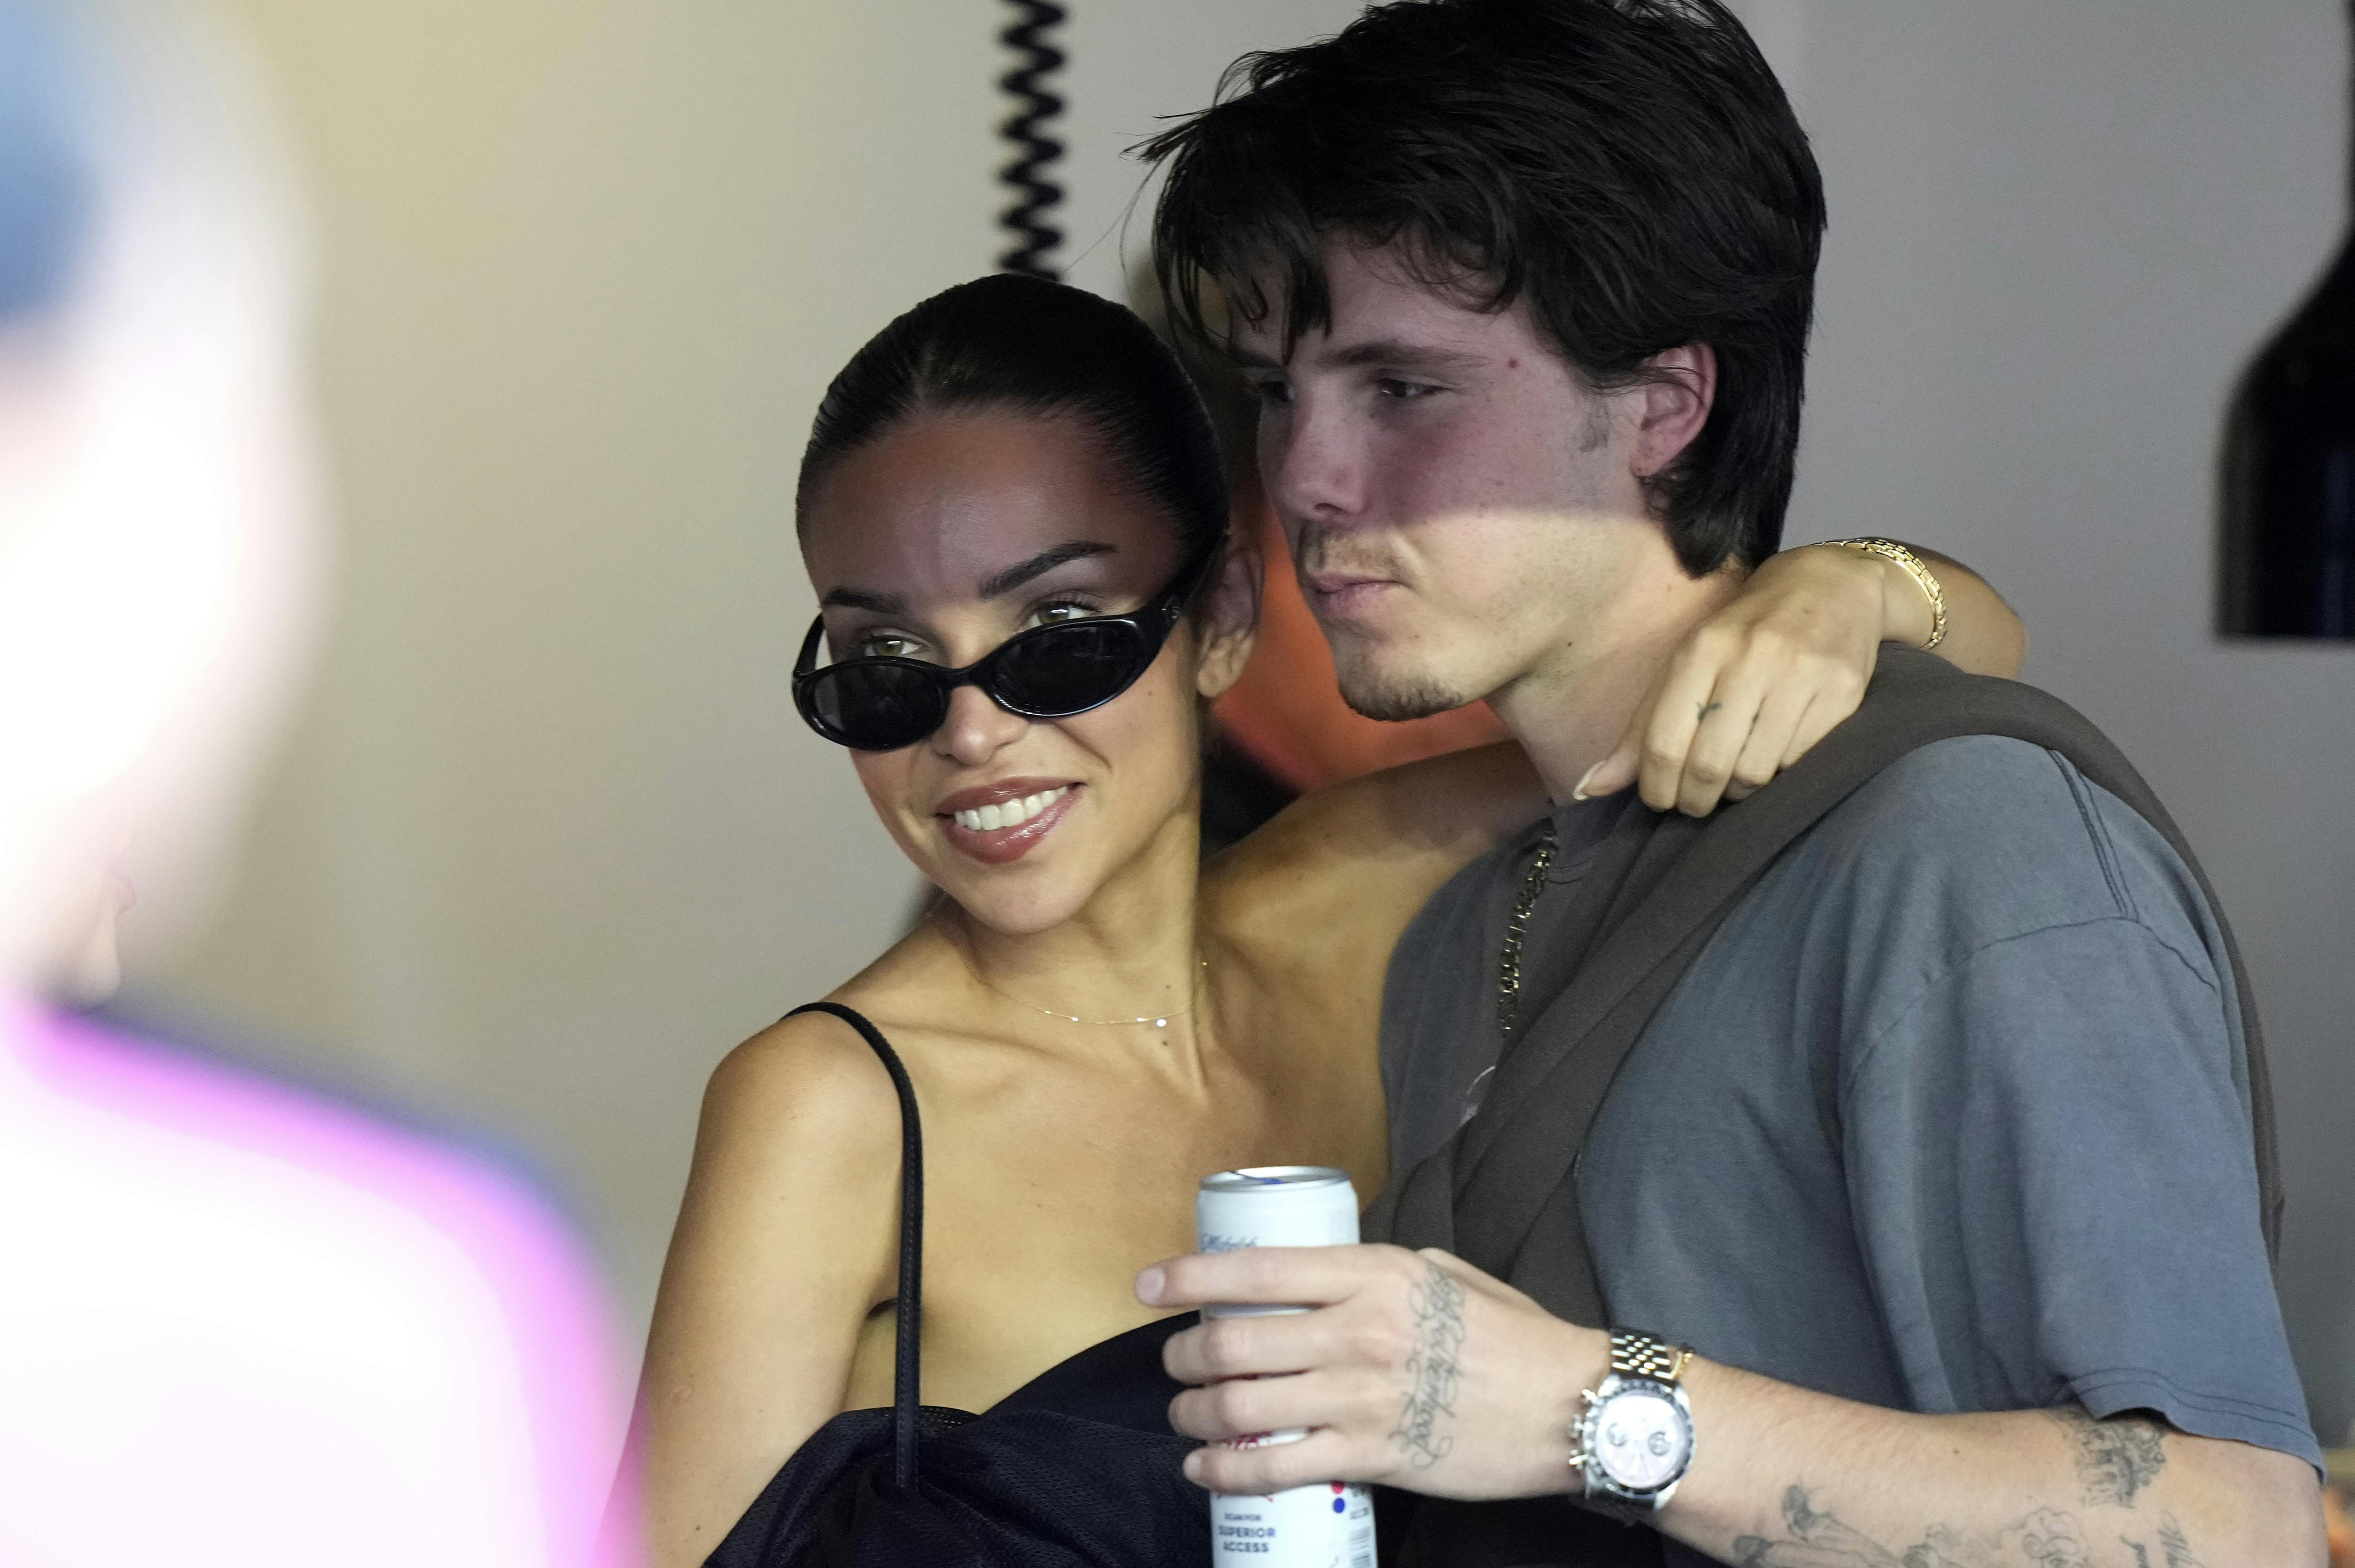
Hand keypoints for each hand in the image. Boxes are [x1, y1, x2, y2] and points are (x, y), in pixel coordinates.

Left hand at [1137, 1244, 1602, 1500]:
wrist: (1571, 1405)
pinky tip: (1206, 1470)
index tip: (1147, 1285)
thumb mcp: (1441, 1273)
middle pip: (1232, 1342)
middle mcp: (1356, 1332)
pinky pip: (1276, 1467)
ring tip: (1183, 1417)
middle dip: (1182, 1356)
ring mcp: (1361, 1398)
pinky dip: (1225, 1471)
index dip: (1187, 1278)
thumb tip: (1320, 1279)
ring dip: (1193, 1416)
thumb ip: (1375, 1274)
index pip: (1254, 1271)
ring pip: (1241, 1407)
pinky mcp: (1372, 1457)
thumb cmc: (1509, 1336)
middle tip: (1173, 1363)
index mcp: (1371, 1275)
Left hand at [1574, 543, 1898, 817]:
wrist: (1833, 585)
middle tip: (1696, 802)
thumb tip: (1591, 789)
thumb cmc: (1747, 631)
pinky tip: (1773, 760)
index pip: (1663, 741)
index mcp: (1701, 649)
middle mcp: (1750, 658)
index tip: (1660, 800)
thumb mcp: (1689, 662)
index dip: (1656, 787)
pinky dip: (1780, 776)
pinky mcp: (1843, 692)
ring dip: (1739, 792)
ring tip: (1736, 780)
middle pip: (1708, 764)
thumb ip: (1642, 727)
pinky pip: (1800, 763)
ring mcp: (1800, 674)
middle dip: (1695, 799)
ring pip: (1755, 772)